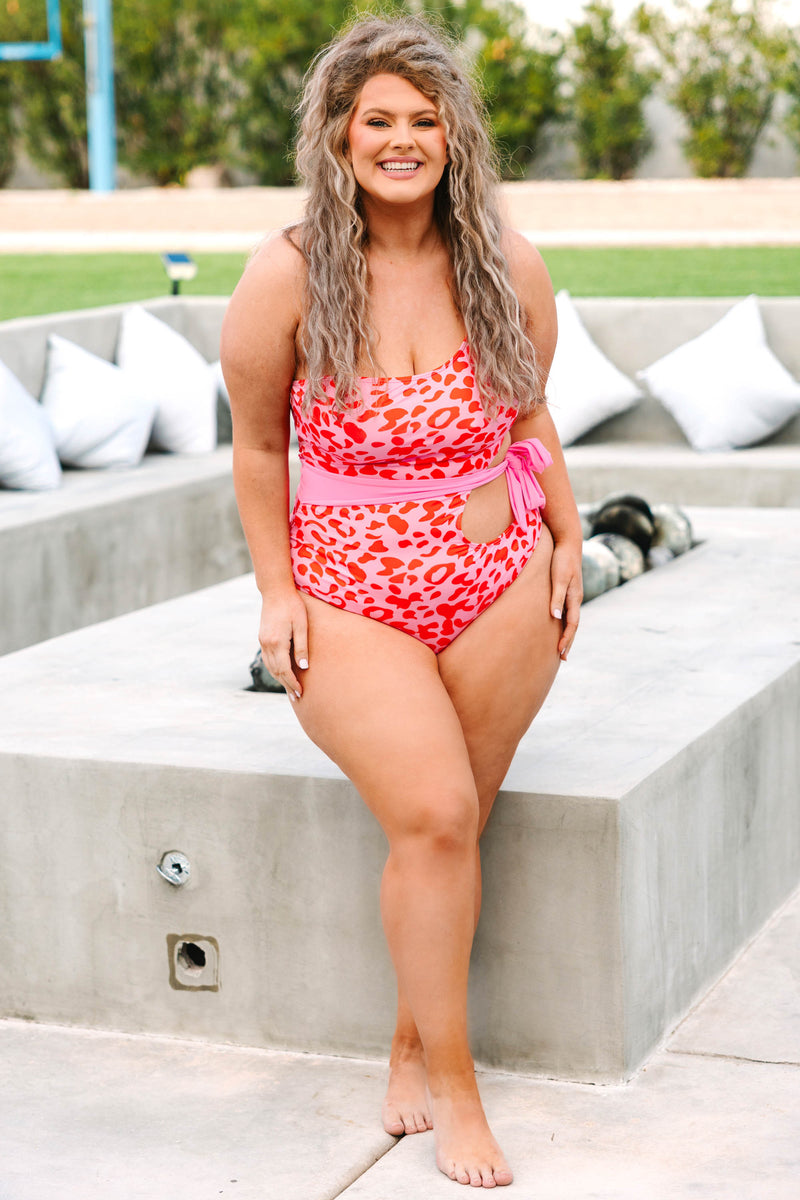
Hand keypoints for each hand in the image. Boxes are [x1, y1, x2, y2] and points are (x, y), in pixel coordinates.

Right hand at [259, 588, 309, 700]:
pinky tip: (282, 674)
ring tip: (290, 689)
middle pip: (276, 671)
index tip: (300, 693)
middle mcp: (267, 644)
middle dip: (286, 685)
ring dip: (280, 679)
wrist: (275, 591)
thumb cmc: (293, 606)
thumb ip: (302, 647)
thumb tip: (304, 667)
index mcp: (277, 642)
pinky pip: (268, 659)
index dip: (292, 683)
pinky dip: (275, 669)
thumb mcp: (302, 625)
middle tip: (296, 698)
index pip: (284, 670)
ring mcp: (262, 641)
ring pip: (270, 667)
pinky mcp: (262, 638)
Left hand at [549, 537, 581, 661]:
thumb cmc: (562, 560)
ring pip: (572, 619)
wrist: (568, 542)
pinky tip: (559, 625)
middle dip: (568, 641)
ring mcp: (573, 595)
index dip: (566, 639)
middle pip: (574, 625)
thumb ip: (556, 598)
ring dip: (568, 634)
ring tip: (562, 647)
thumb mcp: (558, 579)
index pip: (572, 625)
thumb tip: (556, 618)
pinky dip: (565, 622)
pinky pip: (567, 611)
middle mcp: (575, 599)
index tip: (560, 652)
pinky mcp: (568, 590)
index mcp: (574, 598)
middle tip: (563, 658)